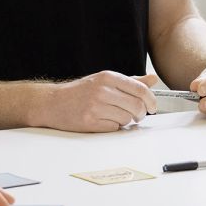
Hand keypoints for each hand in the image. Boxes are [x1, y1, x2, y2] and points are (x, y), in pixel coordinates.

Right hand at [32, 70, 156, 131]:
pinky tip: (104, 121)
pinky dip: (113, 127)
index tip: (152, 106)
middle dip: (140, 114)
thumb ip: (130, 81)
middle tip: (136, 115)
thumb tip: (153, 79)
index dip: (151, 100)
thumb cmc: (80, 92)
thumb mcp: (104, 80)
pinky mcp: (90, 122)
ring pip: (126, 119)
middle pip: (136, 106)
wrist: (53, 103)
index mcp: (108, 77)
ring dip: (125, 121)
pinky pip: (114, 128)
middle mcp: (102, 90)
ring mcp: (95, 106)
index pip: (140, 89)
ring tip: (115, 116)